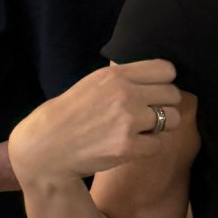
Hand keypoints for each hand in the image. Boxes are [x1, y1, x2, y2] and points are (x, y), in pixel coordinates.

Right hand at [9, 60, 181, 186]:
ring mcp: (128, 121)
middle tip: (146, 115)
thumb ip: (121, 80)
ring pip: (172, 119)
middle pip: (173, 94)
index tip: (153, 92)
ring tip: (140, 131)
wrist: (44, 147)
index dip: (163, 82)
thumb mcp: (90, 84)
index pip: (166, 70)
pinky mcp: (128, 147)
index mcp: (114, 75)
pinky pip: (158, 144)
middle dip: (163, 105)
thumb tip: (153, 81)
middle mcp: (125, 94)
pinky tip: (129, 146)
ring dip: (160, 127)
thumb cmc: (65, 115)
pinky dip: (147, 147)